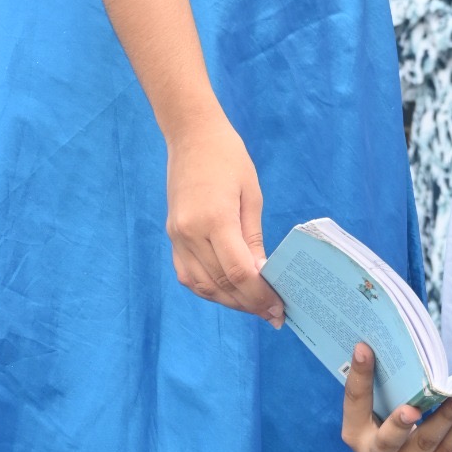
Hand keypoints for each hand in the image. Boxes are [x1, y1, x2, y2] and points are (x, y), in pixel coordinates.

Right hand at [165, 111, 283, 325]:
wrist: (192, 136)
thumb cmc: (229, 158)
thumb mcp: (251, 195)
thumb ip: (254, 238)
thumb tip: (263, 276)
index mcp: (215, 220)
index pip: (238, 272)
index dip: (259, 296)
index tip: (279, 309)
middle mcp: (190, 233)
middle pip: (220, 284)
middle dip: (248, 304)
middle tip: (273, 315)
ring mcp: (177, 237)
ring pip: (202, 286)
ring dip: (229, 302)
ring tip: (254, 307)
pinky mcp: (172, 236)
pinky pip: (188, 275)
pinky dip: (208, 290)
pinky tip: (229, 293)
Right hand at [341, 343, 451, 451]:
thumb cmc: (393, 436)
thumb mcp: (380, 421)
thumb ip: (387, 395)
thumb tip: (405, 350)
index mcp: (356, 434)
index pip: (354, 403)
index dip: (358, 376)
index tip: (363, 348)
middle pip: (387, 439)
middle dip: (399, 423)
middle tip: (413, 407)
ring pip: (424, 444)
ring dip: (445, 417)